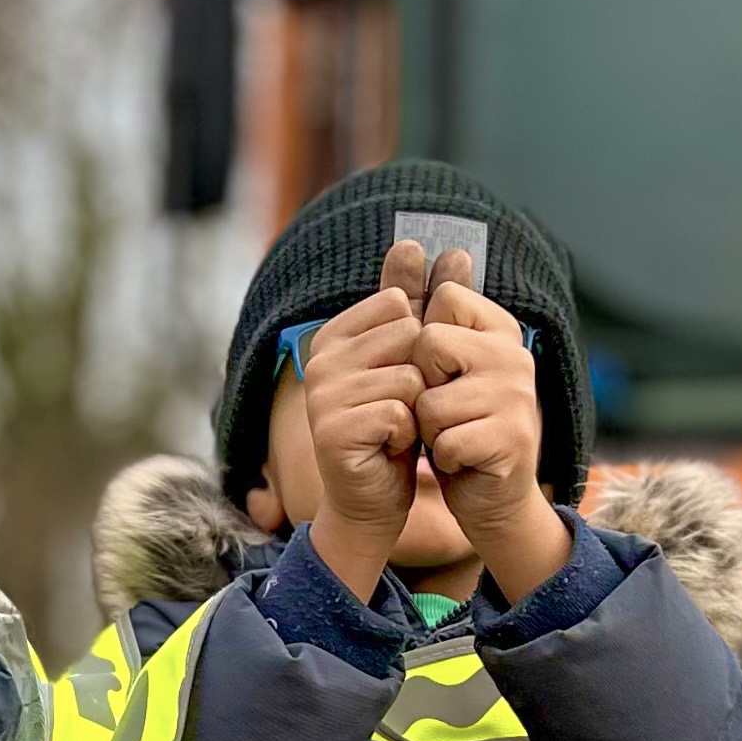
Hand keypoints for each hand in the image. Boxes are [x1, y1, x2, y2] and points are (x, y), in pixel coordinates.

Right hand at [301, 238, 433, 570]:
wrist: (371, 498)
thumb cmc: (392, 428)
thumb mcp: (405, 358)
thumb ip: (409, 300)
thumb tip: (415, 241)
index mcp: (334, 335)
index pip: (401, 305)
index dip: (418, 346)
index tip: (399, 377)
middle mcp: (320, 358)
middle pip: (409, 337)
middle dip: (421, 377)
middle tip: (400, 409)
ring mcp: (322, 393)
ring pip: (409, 377)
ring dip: (416, 410)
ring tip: (393, 430)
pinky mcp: (333, 429)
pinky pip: (400, 412)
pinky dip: (406, 435)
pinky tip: (387, 449)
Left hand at [414, 253, 569, 598]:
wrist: (491, 497)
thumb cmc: (458, 426)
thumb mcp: (436, 363)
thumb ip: (422, 304)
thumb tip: (408, 244)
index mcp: (499, 328)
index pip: (442, 301)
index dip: (425, 344)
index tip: (444, 371)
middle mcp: (515, 353)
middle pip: (429, 344)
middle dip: (424, 388)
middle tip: (447, 410)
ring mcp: (519, 395)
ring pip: (431, 400)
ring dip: (431, 429)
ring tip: (456, 437)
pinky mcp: (513, 439)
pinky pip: (445, 440)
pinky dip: (446, 458)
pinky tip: (466, 461)